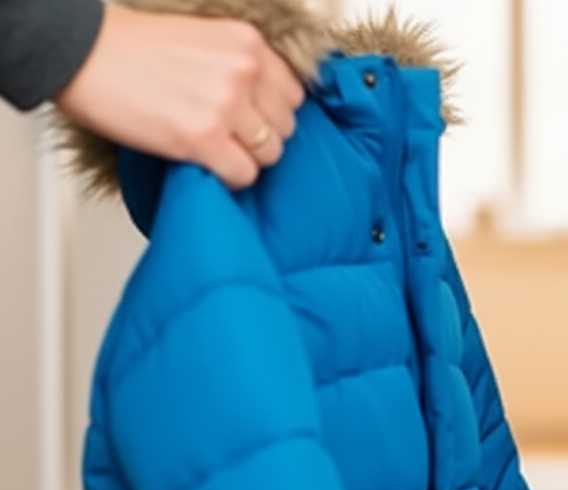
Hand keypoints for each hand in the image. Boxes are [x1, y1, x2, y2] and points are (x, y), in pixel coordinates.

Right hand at [53, 5, 304, 189]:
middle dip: (259, 136)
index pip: (293, 94)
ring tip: (214, 149)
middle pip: (285, 126)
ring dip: (245, 158)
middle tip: (227, 136)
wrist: (79, 53)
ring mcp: (226, 105)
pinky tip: (206, 164)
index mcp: (247, 43)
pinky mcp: (204, 138)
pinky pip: (244, 175)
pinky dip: (229, 178)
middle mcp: (244, 70)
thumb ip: (239, 66)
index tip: (250, 119)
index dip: (271, 113)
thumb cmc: (130, 48)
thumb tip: (264, 105)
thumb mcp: (203, 40)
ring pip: (269, 153)